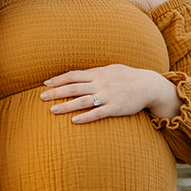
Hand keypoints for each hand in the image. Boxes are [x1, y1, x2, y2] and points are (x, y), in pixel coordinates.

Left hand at [41, 64, 180, 122]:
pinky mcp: (115, 108)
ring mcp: (108, 96)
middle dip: (56, 92)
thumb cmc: (128, 77)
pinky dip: (85, 117)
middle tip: (41, 97)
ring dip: (66, 106)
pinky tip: (74, 121)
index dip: (58, 79)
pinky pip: (98, 113)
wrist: (149, 86)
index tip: (45, 83)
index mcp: (98, 73)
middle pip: (74, 88)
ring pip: (83, 101)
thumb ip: (94, 72)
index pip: (73, 75)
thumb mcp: (111, 69)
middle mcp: (101, 84)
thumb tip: (78, 75)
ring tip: (52, 111)